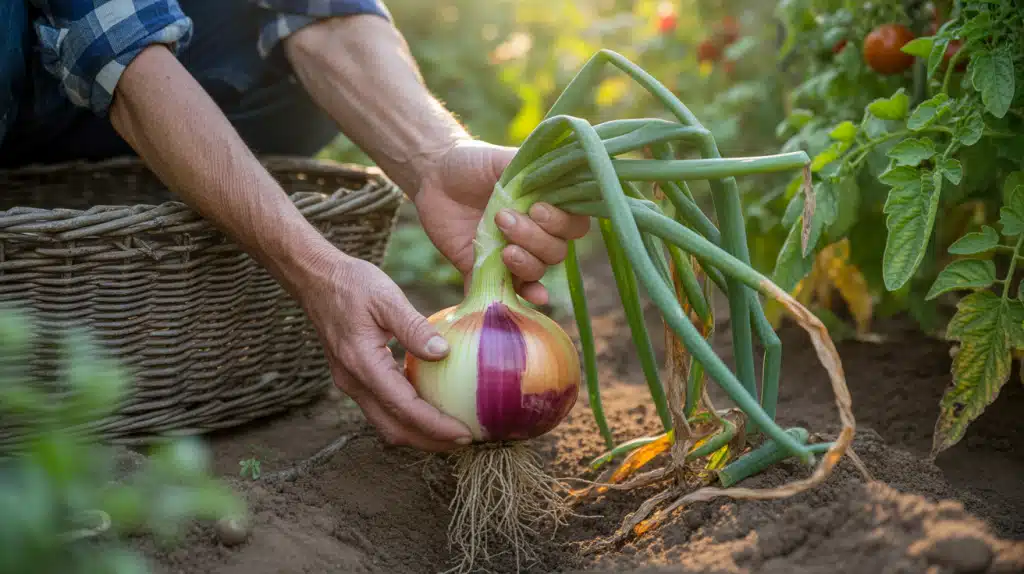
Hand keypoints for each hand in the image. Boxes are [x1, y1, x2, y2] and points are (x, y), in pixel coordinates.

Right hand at [297, 250, 473, 450]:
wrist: (316, 280)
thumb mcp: (387, 298)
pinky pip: (382, 408)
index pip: (404, 408)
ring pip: (386, 423)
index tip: (465, 433)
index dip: (435, 426)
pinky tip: (431, 406)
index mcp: (362, 364)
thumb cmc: (352, 284)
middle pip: (394, 428)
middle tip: (466, 440)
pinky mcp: (354, 378)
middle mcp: (353, 382)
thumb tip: (442, 353)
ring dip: (418, 433)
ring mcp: (351, 383)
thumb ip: (414, 327)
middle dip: (430, 441)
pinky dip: (408, 416)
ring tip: (452, 431)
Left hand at [413, 139, 590, 305]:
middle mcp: (535, 235)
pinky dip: (520, 297)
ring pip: (537, 271)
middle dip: (534, 239)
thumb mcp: (504, 160)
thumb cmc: (474, 163)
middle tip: (503, 219)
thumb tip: (560, 171)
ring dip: (525, 263)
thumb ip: (534, 170)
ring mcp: (512, 255)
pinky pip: (507, 292)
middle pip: (556, 252)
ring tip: (503, 249)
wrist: (435, 177)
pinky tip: (531, 298)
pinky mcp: (486, 271)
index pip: (574, 226)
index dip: (562, 223)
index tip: (537, 208)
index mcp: (547, 208)